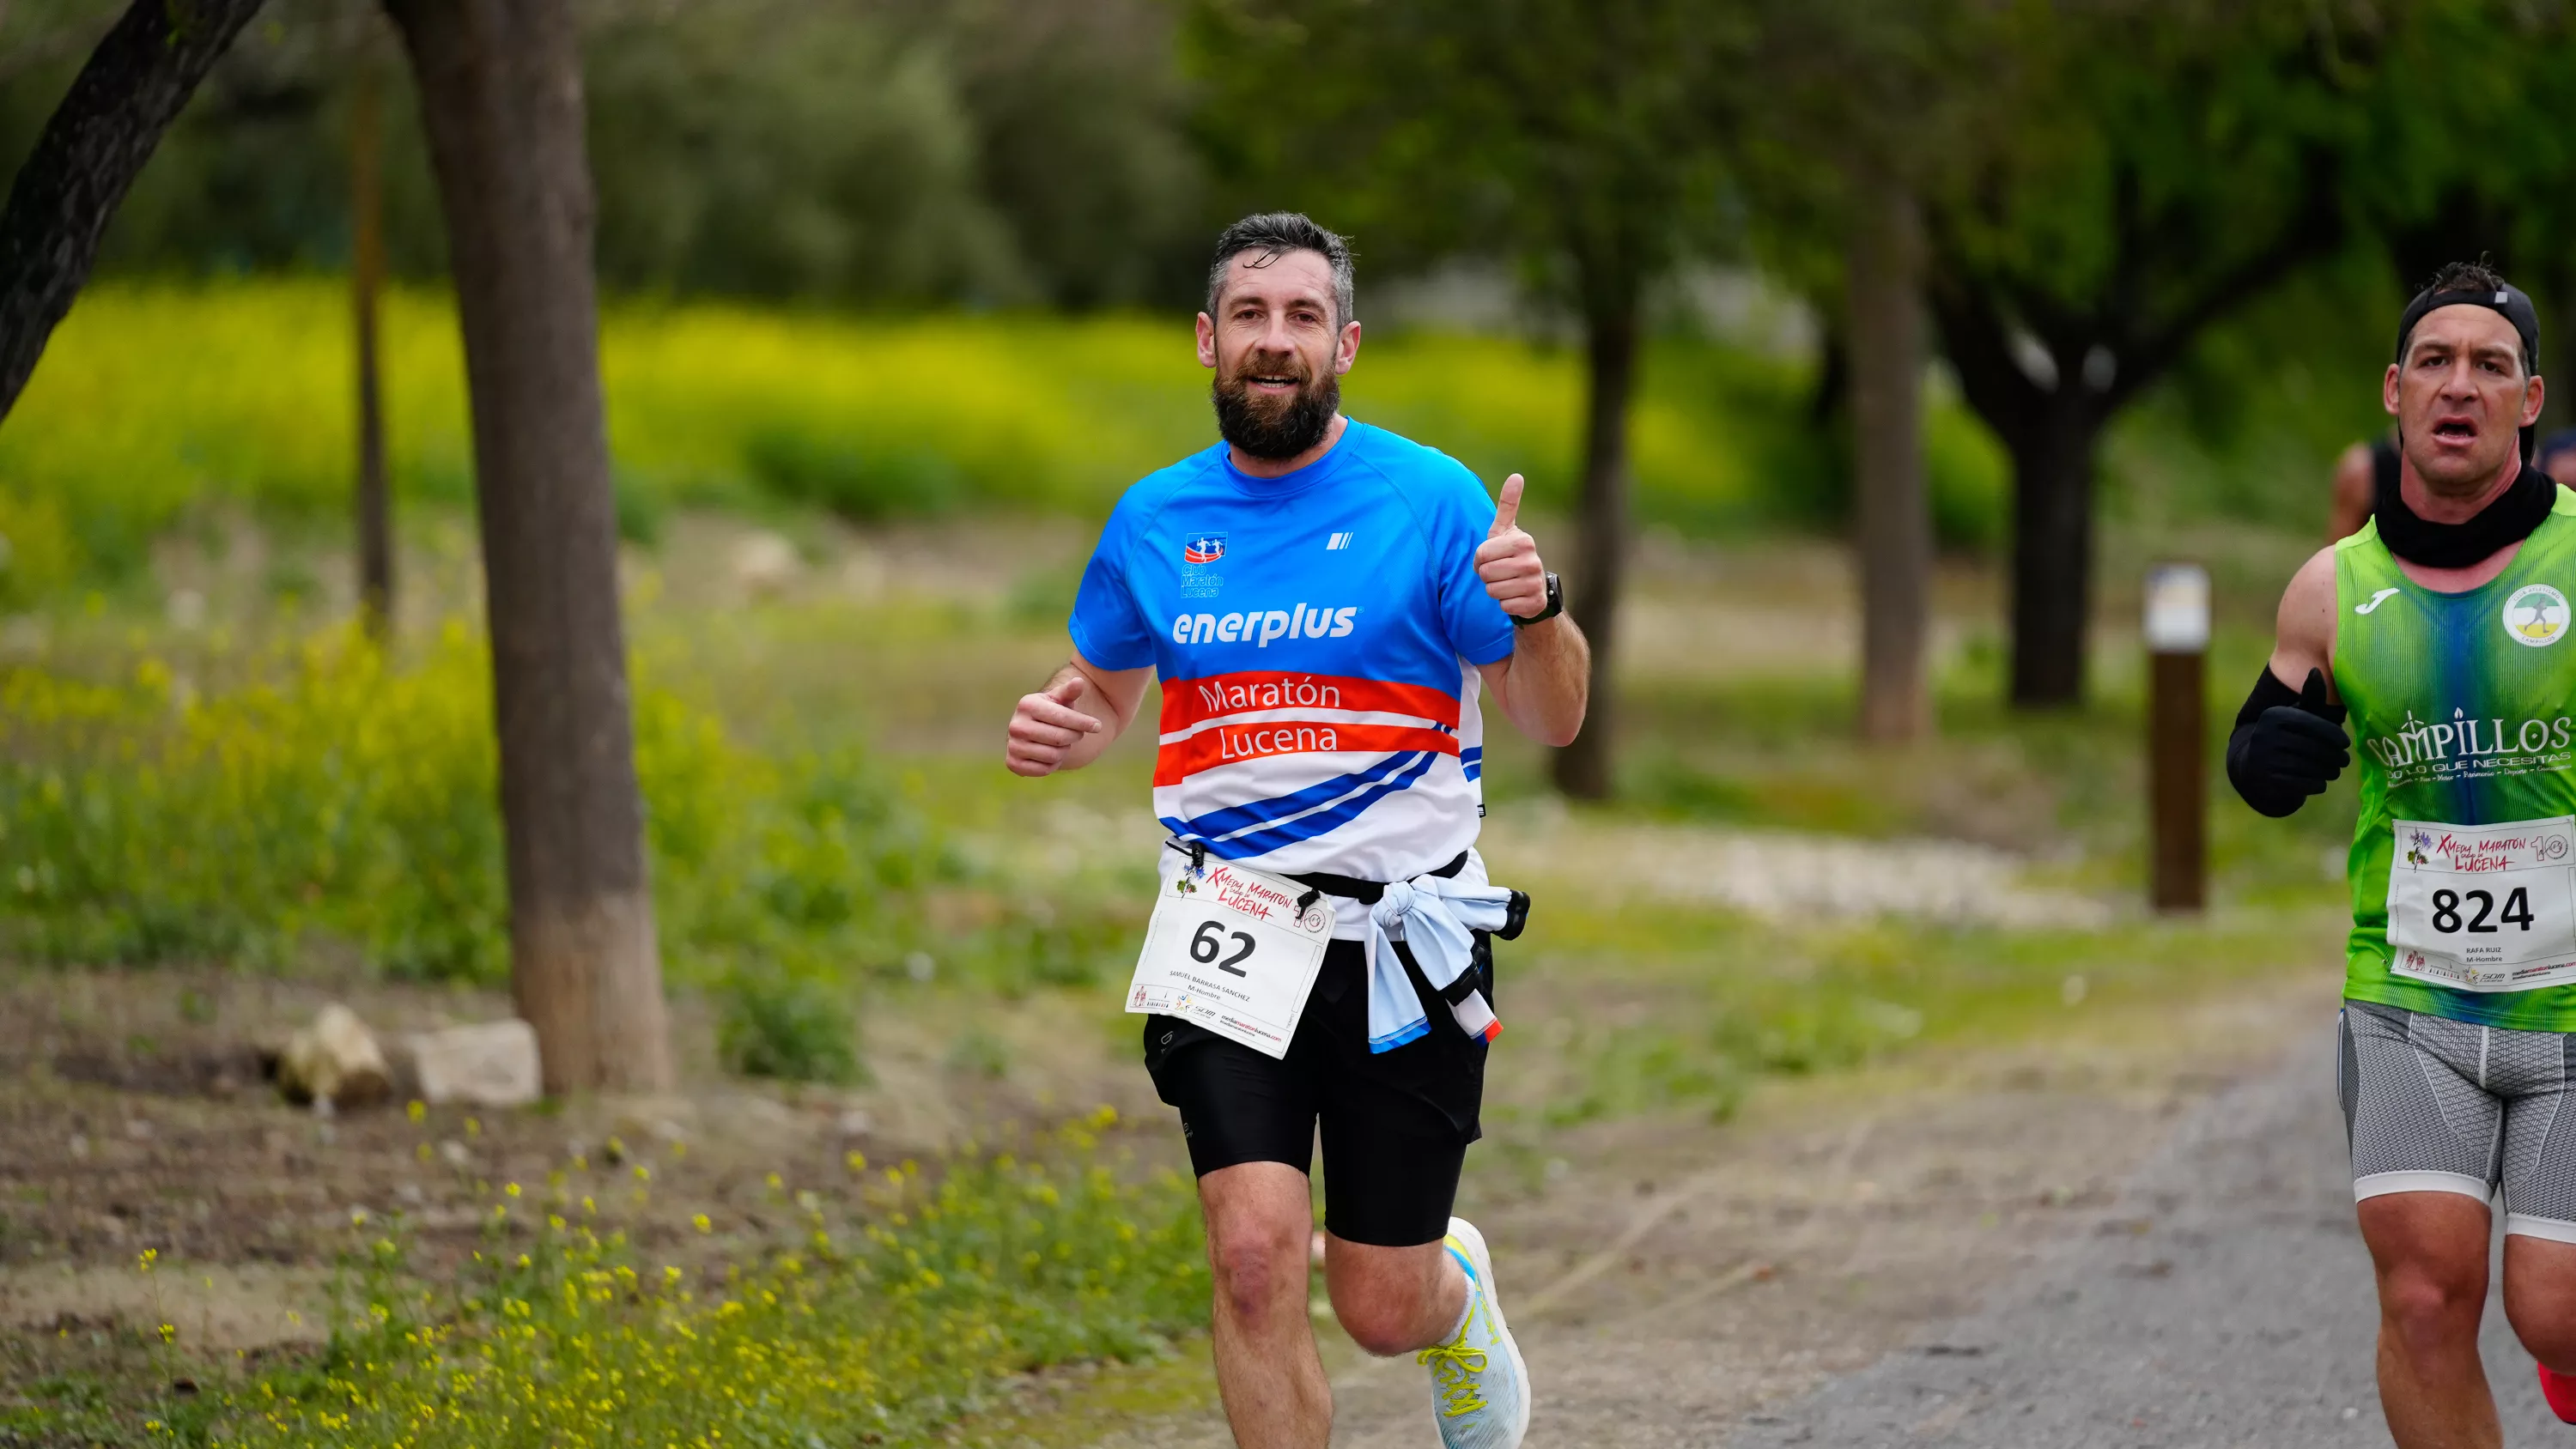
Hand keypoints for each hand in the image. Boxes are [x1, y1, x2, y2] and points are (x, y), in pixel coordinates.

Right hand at [1006, 674, 1100, 776]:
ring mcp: (1013, 745)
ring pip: (1053, 755)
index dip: (1083, 722)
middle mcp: (1016, 725)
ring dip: (1064, 751)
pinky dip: (1053, 764)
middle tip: (1076, 734)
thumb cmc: (1051, 712)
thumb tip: (1079, 682)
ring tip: (1061, 743)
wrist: (1031, 730)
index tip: (1098, 726)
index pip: (1062, 717)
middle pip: (1060, 738)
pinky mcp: (1013, 763)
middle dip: (1074, 736)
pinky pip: (1044, 769)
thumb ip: (1070, 691)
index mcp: (1027, 705)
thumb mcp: (1060, 699)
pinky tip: (1051, 754)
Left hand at [1475, 474, 1548, 618]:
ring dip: (1494, 590)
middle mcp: (1532, 561)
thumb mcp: (1505, 530)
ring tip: (1506, 583)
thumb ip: (1508, 504)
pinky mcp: (1534, 603)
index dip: (1481, 559)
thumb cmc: (1510, 555)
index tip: (1492, 557)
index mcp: (1523, 541)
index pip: (1482, 554)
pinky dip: (1504, 604)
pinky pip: (1504, 606)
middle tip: (1499, 572)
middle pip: (1486, 574)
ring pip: (1492, 591)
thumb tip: (1516, 476)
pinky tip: (1514, 597)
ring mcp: (1535, 583)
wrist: (1532, 588)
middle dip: (1487, 576)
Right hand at [2239, 668, 2348, 807]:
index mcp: (2274, 715)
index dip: (2335, 735)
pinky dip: (2316, 784)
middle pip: (2314, 748)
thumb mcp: (2294, 716)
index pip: (2314, 725)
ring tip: (2334, 771)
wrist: (2252, 767)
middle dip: (2334, 757)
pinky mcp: (2267, 779)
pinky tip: (2320, 782)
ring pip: (2310, 767)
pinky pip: (2302, 783)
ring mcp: (2264, 758)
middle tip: (2344, 761)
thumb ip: (2310, 697)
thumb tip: (2316, 670)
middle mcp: (2265, 735)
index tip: (2345, 744)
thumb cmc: (2283, 736)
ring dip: (2328, 771)